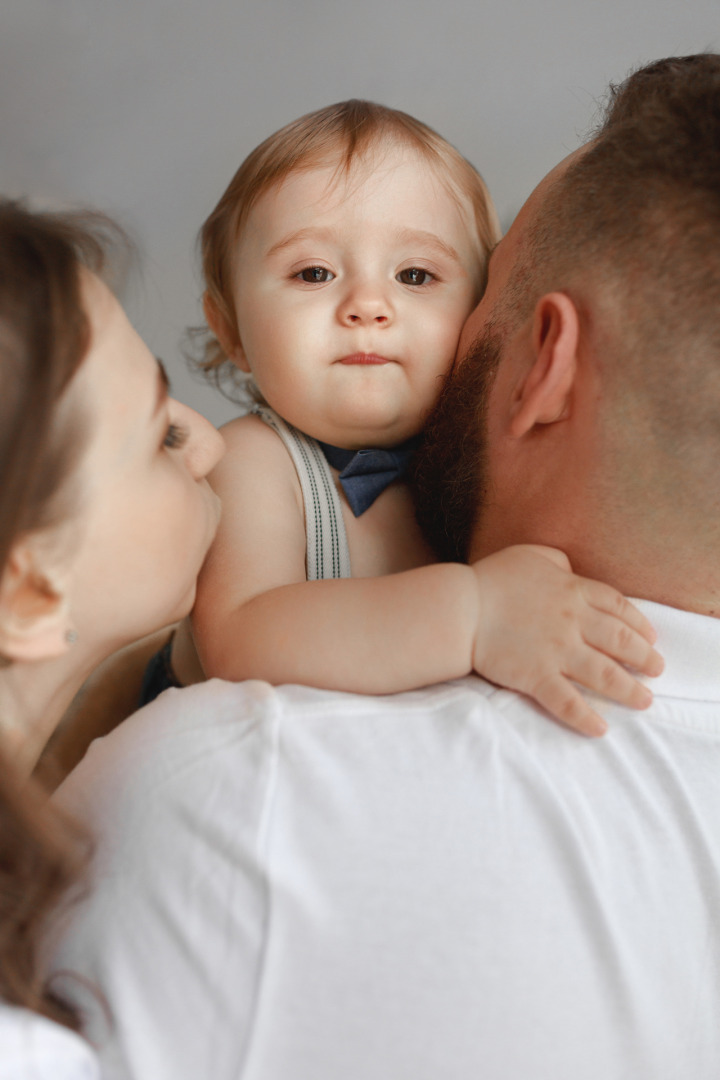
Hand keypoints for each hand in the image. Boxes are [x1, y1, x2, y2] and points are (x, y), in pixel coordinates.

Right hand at [470, 545, 663, 736]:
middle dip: (645, 658)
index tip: (651, 637)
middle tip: (658, 671)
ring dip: (629, 690)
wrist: (461, 608)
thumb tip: (569, 569)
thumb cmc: (492, 579)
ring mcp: (557, 651)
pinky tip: (600, 729)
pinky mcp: (536, 676)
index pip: (617, 607)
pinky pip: (567, 702)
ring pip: (604, 674)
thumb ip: (555, 562)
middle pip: (620, 642)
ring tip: (645, 701)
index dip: (639, 623)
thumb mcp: (530, 555)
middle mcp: (573, 621)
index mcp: (573, 590)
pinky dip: (586, 718)